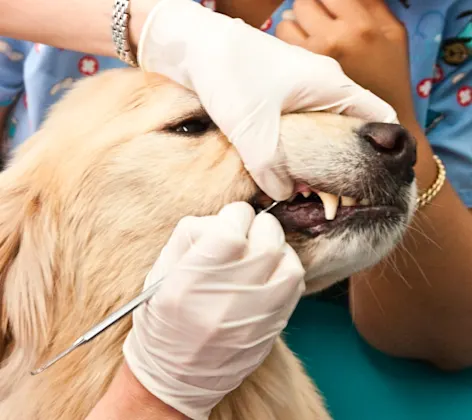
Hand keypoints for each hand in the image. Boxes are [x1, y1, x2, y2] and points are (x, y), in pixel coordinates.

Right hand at [123, 202, 305, 419]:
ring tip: (259, 251)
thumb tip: (223, 217)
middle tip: (246, 232)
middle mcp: (228, 300)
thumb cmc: (164, 320)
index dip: (234, 215)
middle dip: (258, 225)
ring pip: (288, 260)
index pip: (232, 229)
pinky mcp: (274, 327)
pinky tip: (269, 271)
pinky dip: (286, 267)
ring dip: (275, 246)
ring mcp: (256, 316)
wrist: (178, 377)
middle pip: (267, 239)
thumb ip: (190, 234)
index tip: (230, 220)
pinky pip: (296, 284)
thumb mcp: (160, 272)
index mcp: (191, 282)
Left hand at [137, 0, 396, 200]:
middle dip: (343, 163)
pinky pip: (298, 128)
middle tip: (328, 194)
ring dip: (315, 159)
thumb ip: (269, 167)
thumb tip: (282, 194)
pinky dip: (295, 149)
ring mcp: (300, 91)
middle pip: (349, 129)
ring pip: (321, 131)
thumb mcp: (250, 126)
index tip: (372, 181)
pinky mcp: (278, 97)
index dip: (382, 149)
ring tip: (302, 187)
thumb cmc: (226, 71)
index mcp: (331, 85)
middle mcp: (322, 87)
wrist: (191, 43)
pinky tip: (279, 168)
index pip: (378, 117)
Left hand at [276, 0, 415, 123]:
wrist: (378, 119)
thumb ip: (371, 3)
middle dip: (309, 9)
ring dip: (294, 26)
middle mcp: (332, 39)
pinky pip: (281, 47)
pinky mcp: (297, 76)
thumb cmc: (388, 75)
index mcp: (360, 25)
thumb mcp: (393, 32)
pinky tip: (302, 56)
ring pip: (286, 23)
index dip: (327, 0)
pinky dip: (288, 46)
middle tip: (318, 23)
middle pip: (303, 3)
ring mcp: (311, 59)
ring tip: (309, 40)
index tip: (329, 9)